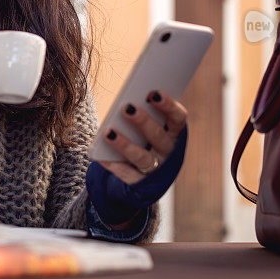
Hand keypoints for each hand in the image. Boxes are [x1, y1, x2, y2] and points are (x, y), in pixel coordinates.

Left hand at [85, 91, 187, 226]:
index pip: (178, 118)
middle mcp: (169, 153)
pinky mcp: (141, 185)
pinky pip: (127, 175)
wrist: (143, 178)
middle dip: (143, 121)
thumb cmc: (144, 139)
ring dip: (125, 144)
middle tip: (127, 107)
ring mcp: (157, 171)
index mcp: (175, 134)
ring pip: (142, 157)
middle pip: (158, 136)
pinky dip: (113, 165)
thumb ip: (145, 113)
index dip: (169, 105)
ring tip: (108, 132)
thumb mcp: (149, 127)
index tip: (153, 92)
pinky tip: (100, 155)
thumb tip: (128, 101)